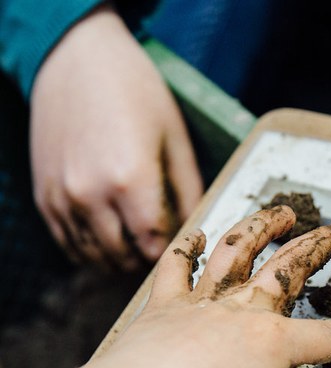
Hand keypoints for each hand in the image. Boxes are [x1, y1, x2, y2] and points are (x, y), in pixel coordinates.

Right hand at [29, 4, 201, 268]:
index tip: (185, 247)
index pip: (156, 244)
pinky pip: (69, 244)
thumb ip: (189, 189)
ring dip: (120, 259)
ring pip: (95, 256)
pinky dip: (91, 250)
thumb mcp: (175, 138)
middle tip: (165, 248)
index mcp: (131, 180)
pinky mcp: (45, 196)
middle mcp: (91, 195)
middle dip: (149, 259)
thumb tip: (200, 226)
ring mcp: (63, 198)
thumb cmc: (134, 92)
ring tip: (140, 246)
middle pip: (126, 257)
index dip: (174, 251)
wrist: (76, 59)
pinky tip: (111, 239)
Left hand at [92, 205, 330, 367]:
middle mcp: (244, 309)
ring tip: (281, 212)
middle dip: (321, 246)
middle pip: (290, 266)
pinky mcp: (166, 304)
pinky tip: (192, 237)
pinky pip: (175, 268)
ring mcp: (204, 301)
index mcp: (274, 340)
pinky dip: (184, 249)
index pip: (327, 336)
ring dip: (262, 225)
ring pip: (236, 249)